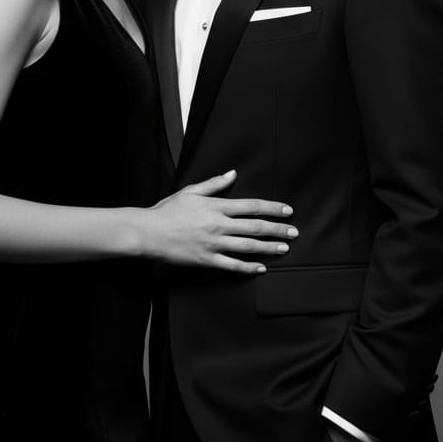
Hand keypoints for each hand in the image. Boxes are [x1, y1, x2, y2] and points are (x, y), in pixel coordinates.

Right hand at [143, 169, 297, 271]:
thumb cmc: (168, 210)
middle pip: (255, 227)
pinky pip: (232, 265)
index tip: (287, 211)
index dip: (272, 208)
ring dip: (268, 247)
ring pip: (248, 246)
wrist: (148, 232)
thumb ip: (214, 184)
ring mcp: (213, 244)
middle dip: (277, 229)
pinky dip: (248, 267)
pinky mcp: (206, 259)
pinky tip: (261, 268)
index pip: (251, 206)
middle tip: (294, 232)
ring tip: (284, 248)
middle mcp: (218, 225)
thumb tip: (233, 173)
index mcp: (216, 206)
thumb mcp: (191, 191)